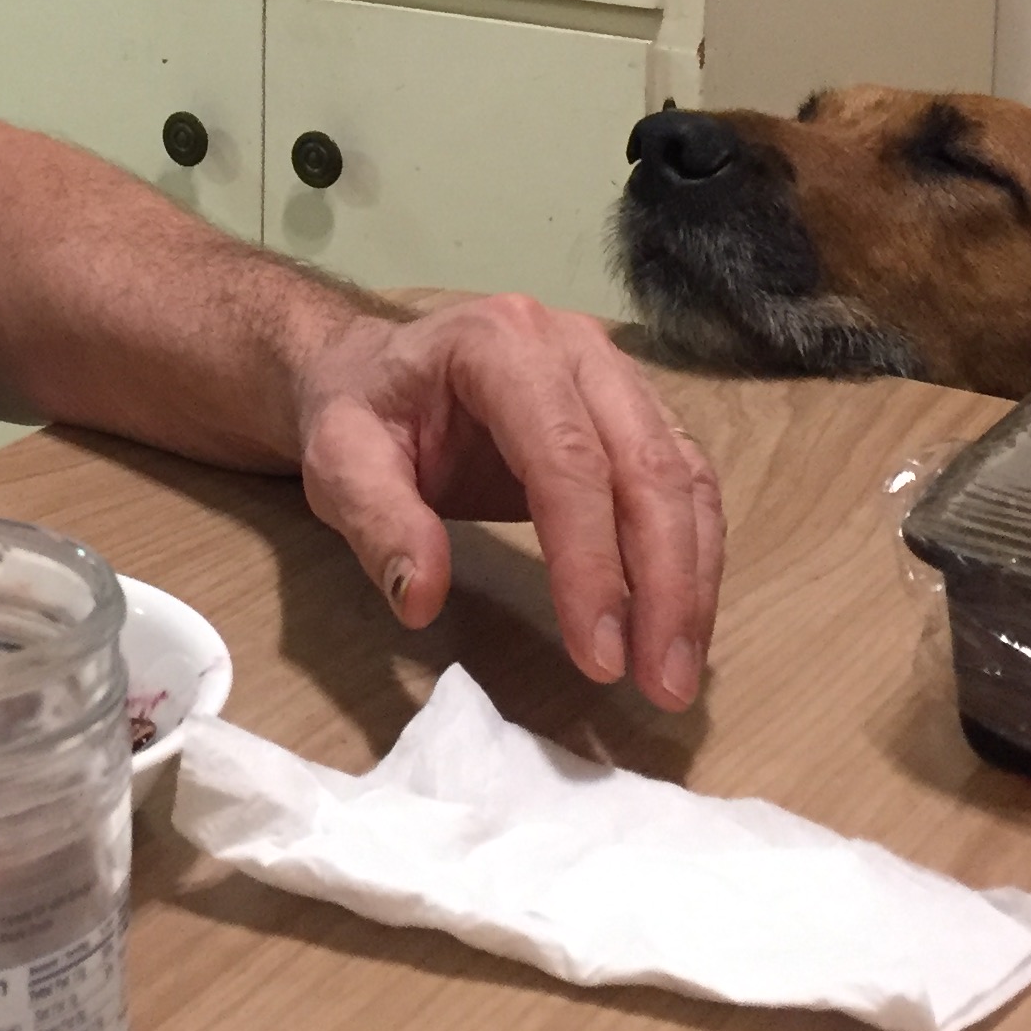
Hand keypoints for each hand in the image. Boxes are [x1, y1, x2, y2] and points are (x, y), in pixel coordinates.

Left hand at [292, 293, 725, 713]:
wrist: (375, 370)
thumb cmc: (359, 413)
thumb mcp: (339, 463)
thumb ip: (378, 524)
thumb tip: (423, 599)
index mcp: (501, 344)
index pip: (566, 459)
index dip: (591, 562)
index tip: (598, 657)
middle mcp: (577, 348)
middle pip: (647, 466)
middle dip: (665, 583)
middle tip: (662, 686)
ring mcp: (615, 374)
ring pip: (683, 478)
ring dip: (691, 581)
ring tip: (674, 674)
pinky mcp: (637, 412)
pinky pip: (686, 484)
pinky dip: (692, 558)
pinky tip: (680, 624)